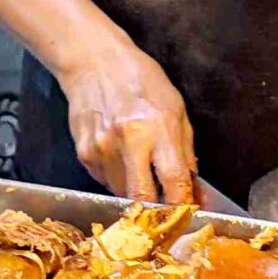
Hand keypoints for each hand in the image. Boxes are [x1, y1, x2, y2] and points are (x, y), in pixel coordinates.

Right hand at [56, 32, 195, 202]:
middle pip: (142, 198)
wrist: (95, 62)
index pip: (174, 182)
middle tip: (166, 213)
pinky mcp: (84, 154)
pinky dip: (118, 179)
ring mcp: (101, 150)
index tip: (188, 216)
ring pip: (123, 194)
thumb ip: (186, 152)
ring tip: (140, 168)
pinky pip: (106, 182)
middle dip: (156, 212)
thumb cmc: (140, 81)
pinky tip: (121, 156)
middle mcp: (127, 141)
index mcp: (156, 128)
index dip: (183, 206)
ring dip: (137, 192)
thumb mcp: (175, 108)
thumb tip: (193, 189)